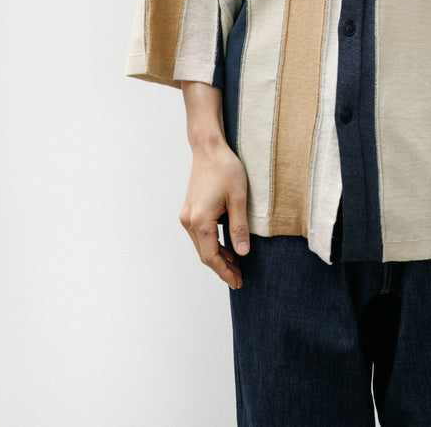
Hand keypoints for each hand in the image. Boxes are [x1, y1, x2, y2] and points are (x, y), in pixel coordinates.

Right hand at [179, 143, 249, 288]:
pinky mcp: (190, 209)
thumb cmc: (225, 169)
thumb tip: (242, 253)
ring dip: (217, 256)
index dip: (225, 272)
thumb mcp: (238, 198)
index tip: (238, 282)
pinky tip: (226, 247)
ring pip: (201, 245)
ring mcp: (187, 215)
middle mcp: (189, 221)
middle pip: (204, 253)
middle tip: (239, 278)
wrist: (209, 148)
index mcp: (200, 221)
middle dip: (222, 268)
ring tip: (235, 265)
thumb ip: (239, 228)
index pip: (212, 257)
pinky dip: (212, 244)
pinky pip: (200, 234)